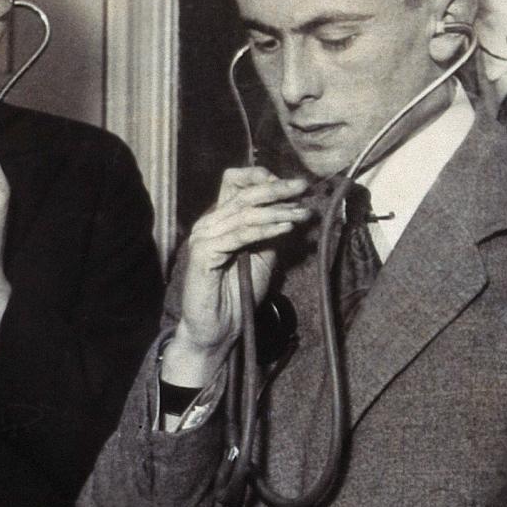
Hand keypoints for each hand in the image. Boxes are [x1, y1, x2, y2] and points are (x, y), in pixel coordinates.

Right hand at [164, 166, 313, 387]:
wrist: (219, 328)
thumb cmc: (239, 294)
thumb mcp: (263, 256)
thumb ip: (272, 232)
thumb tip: (298, 209)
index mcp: (219, 219)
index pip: (236, 181)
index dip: (264, 178)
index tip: (295, 187)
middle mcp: (207, 223)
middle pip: (243, 192)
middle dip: (278, 188)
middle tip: (304, 187)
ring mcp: (203, 237)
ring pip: (244, 213)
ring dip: (279, 211)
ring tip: (302, 214)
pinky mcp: (203, 254)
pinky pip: (239, 235)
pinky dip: (265, 230)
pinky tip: (286, 228)